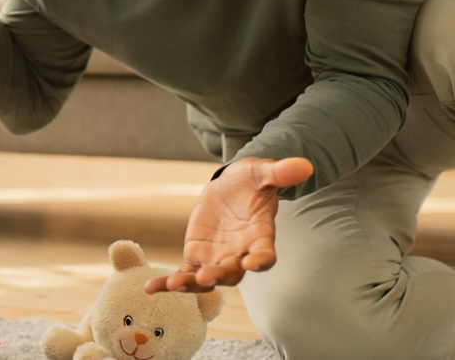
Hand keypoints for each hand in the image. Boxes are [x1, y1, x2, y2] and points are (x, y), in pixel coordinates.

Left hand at [145, 156, 313, 293]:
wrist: (231, 186)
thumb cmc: (252, 180)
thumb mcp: (262, 172)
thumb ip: (280, 173)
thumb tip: (305, 165)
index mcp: (260, 236)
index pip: (265, 254)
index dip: (261, 260)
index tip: (254, 263)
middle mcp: (240, 253)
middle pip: (233, 273)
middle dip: (220, 276)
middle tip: (206, 277)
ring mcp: (218, 258)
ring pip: (206, 279)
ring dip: (191, 284)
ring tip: (173, 284)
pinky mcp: (197, 257)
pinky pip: (184, 273)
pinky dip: (168, 282)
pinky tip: (150, 288)